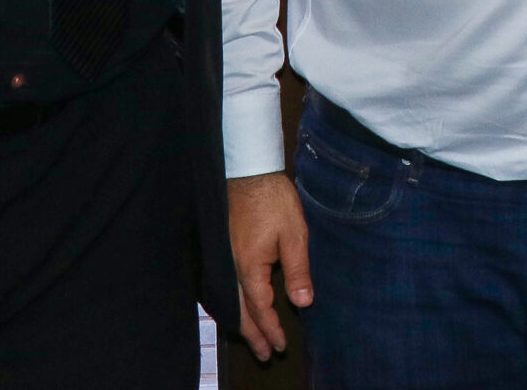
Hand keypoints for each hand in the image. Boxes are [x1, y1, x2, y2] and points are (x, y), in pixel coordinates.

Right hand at [229, 171, 312, 360]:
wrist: (248, 171)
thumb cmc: (273, 199)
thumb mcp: (294, 234)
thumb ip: (298, 270)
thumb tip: (303, 302)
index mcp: (249, 266)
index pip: (260, 308)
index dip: (270, 329)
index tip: (280, 346)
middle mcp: (231, 267)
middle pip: (240, 310)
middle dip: (252, 334)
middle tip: (264, 354)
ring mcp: (224, 258)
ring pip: (230, 299)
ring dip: (241, 321)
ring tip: (251, 338)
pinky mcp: (222, 248)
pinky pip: (225, 286)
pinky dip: (233, 303)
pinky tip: (238, 305)